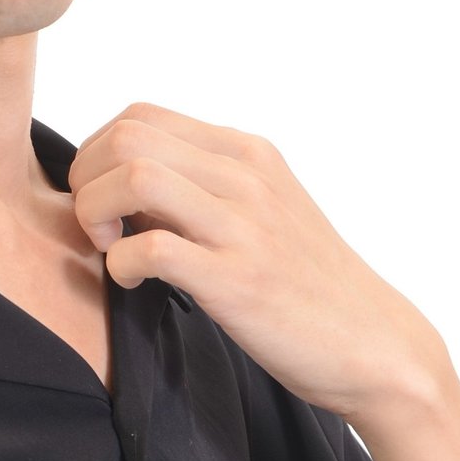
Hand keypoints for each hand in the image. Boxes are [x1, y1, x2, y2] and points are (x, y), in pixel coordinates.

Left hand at [66, 101, 449, 423]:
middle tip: (98, 228)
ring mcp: (245, 226)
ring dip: (95, 213)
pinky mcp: (239, 280)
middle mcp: (247, 177)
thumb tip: (121, 185)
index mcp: (248, 153)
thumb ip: (200, 190)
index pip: (139, 116)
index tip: (104, 201)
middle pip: (126, 136)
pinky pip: (152, 247)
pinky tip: (133, 282)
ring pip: (134, 177)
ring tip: (111, 249)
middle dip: (85, 181)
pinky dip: (121, 263)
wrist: (374, 344)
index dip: (97, 154)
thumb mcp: (260, 213)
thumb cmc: (306, 284)